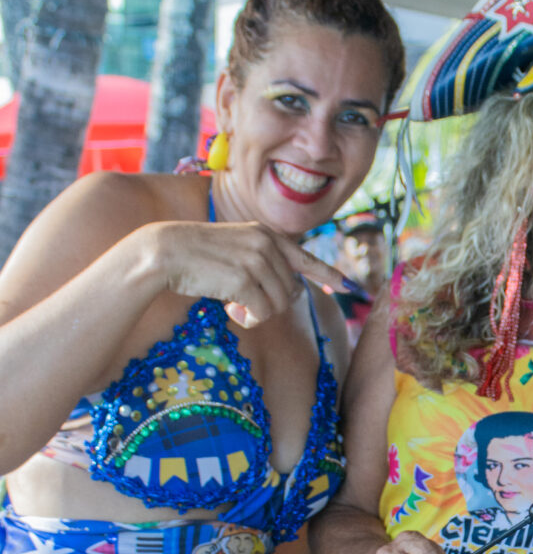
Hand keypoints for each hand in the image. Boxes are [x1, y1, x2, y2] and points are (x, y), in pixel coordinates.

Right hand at [145, 220, 349, 328]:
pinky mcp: (244, 279)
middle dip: (271, 303)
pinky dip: (248, 319)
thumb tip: (290, 292)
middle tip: (243, 302)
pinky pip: (262, 313)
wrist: (165, 251)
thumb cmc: (197, 256)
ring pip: (279, 304)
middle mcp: (266, 244)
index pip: (305, 257)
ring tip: (235, 304)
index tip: (346, 286)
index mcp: (266, 234)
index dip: (327, 274)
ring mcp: (257, 260)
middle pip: (291, 291)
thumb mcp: (236, 249)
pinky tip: (230, 310)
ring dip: (259, 313)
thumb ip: (263, 262)